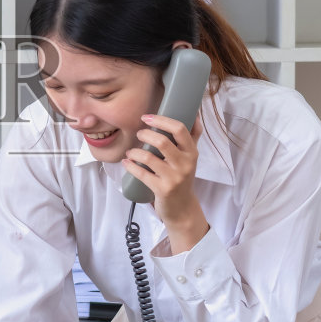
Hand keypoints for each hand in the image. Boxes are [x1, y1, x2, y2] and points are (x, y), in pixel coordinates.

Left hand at [124, 113, 209, 251]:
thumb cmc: (183, 177)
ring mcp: (174, 178)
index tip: (146, 117)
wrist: (182, 207)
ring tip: (130, 152)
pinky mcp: (162, 189)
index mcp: (192, 152)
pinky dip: (130, 166)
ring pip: (149, 157)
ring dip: (135, 152)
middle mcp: (185, 164)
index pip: (180, 129)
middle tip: (138, 134)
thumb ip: (192, 136)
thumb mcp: (191, 157)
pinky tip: (126, 162)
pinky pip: (142, 174)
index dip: (161, 120)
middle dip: (145, 135)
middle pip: (163, 142)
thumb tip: (194, 113)